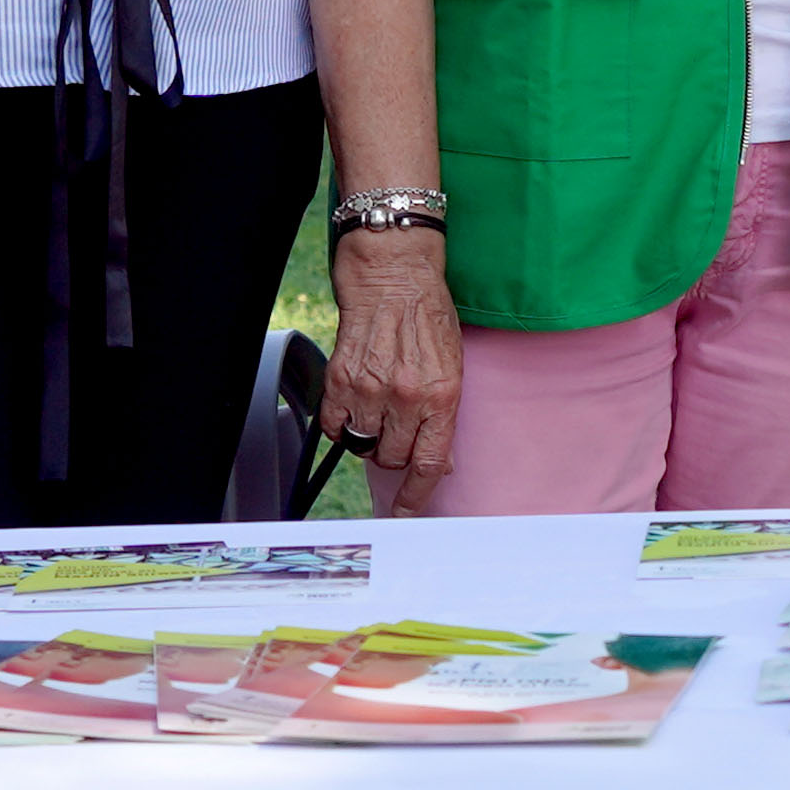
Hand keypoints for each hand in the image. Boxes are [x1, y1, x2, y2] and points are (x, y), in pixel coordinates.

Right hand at [324, 228, 463, 484]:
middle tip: (397, 425)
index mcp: (442, 397)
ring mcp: (370, 390)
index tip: (405, 513)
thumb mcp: (454, 369)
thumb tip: (439, 463)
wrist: (393, 276)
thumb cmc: (428, 317)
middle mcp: (406, 398)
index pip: (429, 464)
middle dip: (395, 450)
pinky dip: (342, 423)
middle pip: (393, 458)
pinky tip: (354, 402)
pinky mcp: (340, 379)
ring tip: (377, 406)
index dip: (415, 496)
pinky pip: (335, 426)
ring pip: (363, 445)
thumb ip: (445, 418)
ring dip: (369, 436)